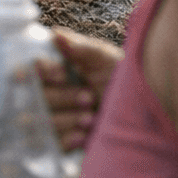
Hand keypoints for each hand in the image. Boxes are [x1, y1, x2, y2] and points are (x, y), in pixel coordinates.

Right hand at [35, 28, 123, 151]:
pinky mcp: (64, 141)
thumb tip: (55, 34)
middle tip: (88, 97)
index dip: (41, 72)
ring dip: (66, 119)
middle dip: (62, 97)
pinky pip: (51, 143)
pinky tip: (83, 136)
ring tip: (91, 118)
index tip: (60, 75)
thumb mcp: (108, 61)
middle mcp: (52, 94)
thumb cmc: (127, 81)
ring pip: (41, 121)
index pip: (30, 69)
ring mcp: (56, 118)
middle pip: (36, 97)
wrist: (147, 112)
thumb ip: (82, 48)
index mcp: (57, 71)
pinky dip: (66, 139)